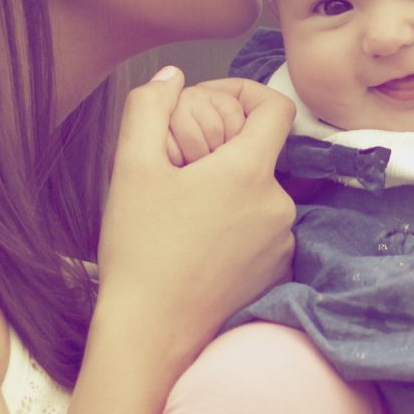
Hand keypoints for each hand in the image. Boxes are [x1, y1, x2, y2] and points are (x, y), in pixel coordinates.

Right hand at [97, 68, 294, 356]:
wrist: (150, 336)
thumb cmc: (139, 252)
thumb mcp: (131, 168)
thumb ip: (148, 108)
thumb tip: (172, 76)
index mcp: (250, 172)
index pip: (276, 107)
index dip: (245, 93)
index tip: (211, 104)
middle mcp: (279, 205)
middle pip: (260, 154)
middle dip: (222, 151)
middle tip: (176, 168)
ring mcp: (282, 243)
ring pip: (257, 194)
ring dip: (227, 192)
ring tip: (180, 212)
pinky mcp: (276, 274)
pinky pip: (260, 232)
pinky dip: (235, 227)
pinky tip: (196, 244)